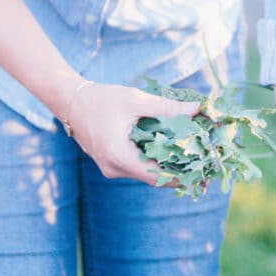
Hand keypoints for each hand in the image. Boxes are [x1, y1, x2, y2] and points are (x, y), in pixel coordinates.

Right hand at [60, 80, 199, 184]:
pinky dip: (154, 160)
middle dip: (178, 171)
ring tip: (194, 158)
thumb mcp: (136, 100)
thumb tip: (198, 109)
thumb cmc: (102, 99)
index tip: (202, 174)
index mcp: (119, 157)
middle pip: (153, 177)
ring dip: (167, 165)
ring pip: (145, 172)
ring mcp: (110, 168)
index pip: (156, 176)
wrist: (70, 101)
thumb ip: (168, 107)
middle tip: (204, 167)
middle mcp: (113, 168)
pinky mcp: (110, 162)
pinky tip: (172, 151)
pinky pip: (137, 166)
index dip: (181, 176)